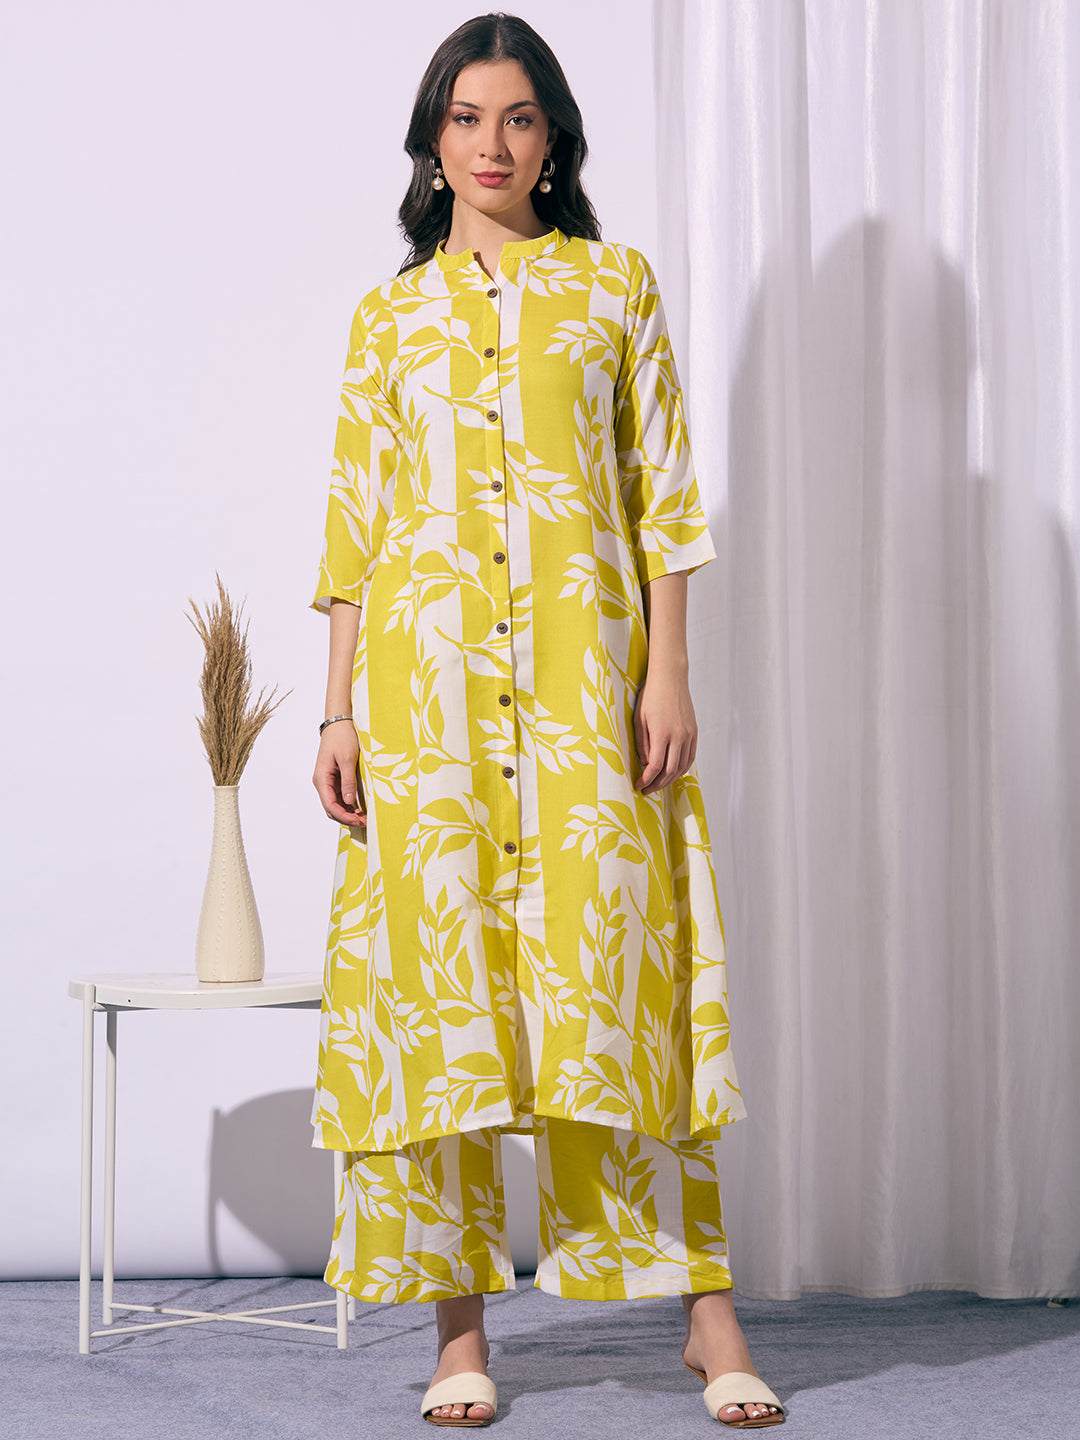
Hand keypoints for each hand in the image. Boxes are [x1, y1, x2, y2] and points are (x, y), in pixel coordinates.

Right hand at [313, 722, 366, 826]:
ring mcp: (328, 781)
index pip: (330, 806)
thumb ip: (348, 781)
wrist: (338, 722)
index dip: (345, 817)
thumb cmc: (342, 737)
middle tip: (366, 822)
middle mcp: (322, 782)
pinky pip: (340, 796)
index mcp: (322, 779)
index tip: (360, 821)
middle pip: (332, 808)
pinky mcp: (335, 778)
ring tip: (366, 817)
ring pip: (336, 804)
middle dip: (347, 818)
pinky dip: (349, 804)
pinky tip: (361, 807)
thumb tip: (349, 802)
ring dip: (349, 812)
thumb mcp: (348, 759)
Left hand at [633, 665, 697, 794]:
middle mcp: (678, 736)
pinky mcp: (694, 732)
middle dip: (657, 784)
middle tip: (646, 790)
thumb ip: (642, 744)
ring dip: (670, 780)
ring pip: (682, 767)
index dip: (646, 780)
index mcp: (662, 733)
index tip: (638, 785)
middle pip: (670, 771)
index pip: (655, 766)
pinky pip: (690, 757)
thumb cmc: (651, 696)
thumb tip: (645, 764)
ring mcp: (689, 734)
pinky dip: (681, 769)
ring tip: (658, 783)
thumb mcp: (639, 719)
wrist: (670, 678)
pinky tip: (672, 772)